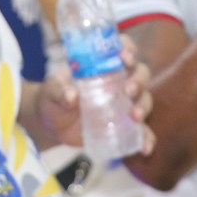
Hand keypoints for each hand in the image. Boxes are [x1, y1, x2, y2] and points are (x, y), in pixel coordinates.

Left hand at [35, 37, 155, 155]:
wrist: (51, 125)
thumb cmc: (53, 98)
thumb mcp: (51, 91)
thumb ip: (59, 91)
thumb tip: (71, 96)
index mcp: (102, 64)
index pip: (122, 48)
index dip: (128, 48)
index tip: (125, 57)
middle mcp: (118, 80)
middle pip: (140, 73)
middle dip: (138, 80)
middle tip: (128, 91)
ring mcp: (123, 103)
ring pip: (144, 99)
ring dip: (143, 106)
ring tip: (135, 117)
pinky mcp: (124, 125)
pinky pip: (140, 131)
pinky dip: (146, 138)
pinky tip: (145, 147)